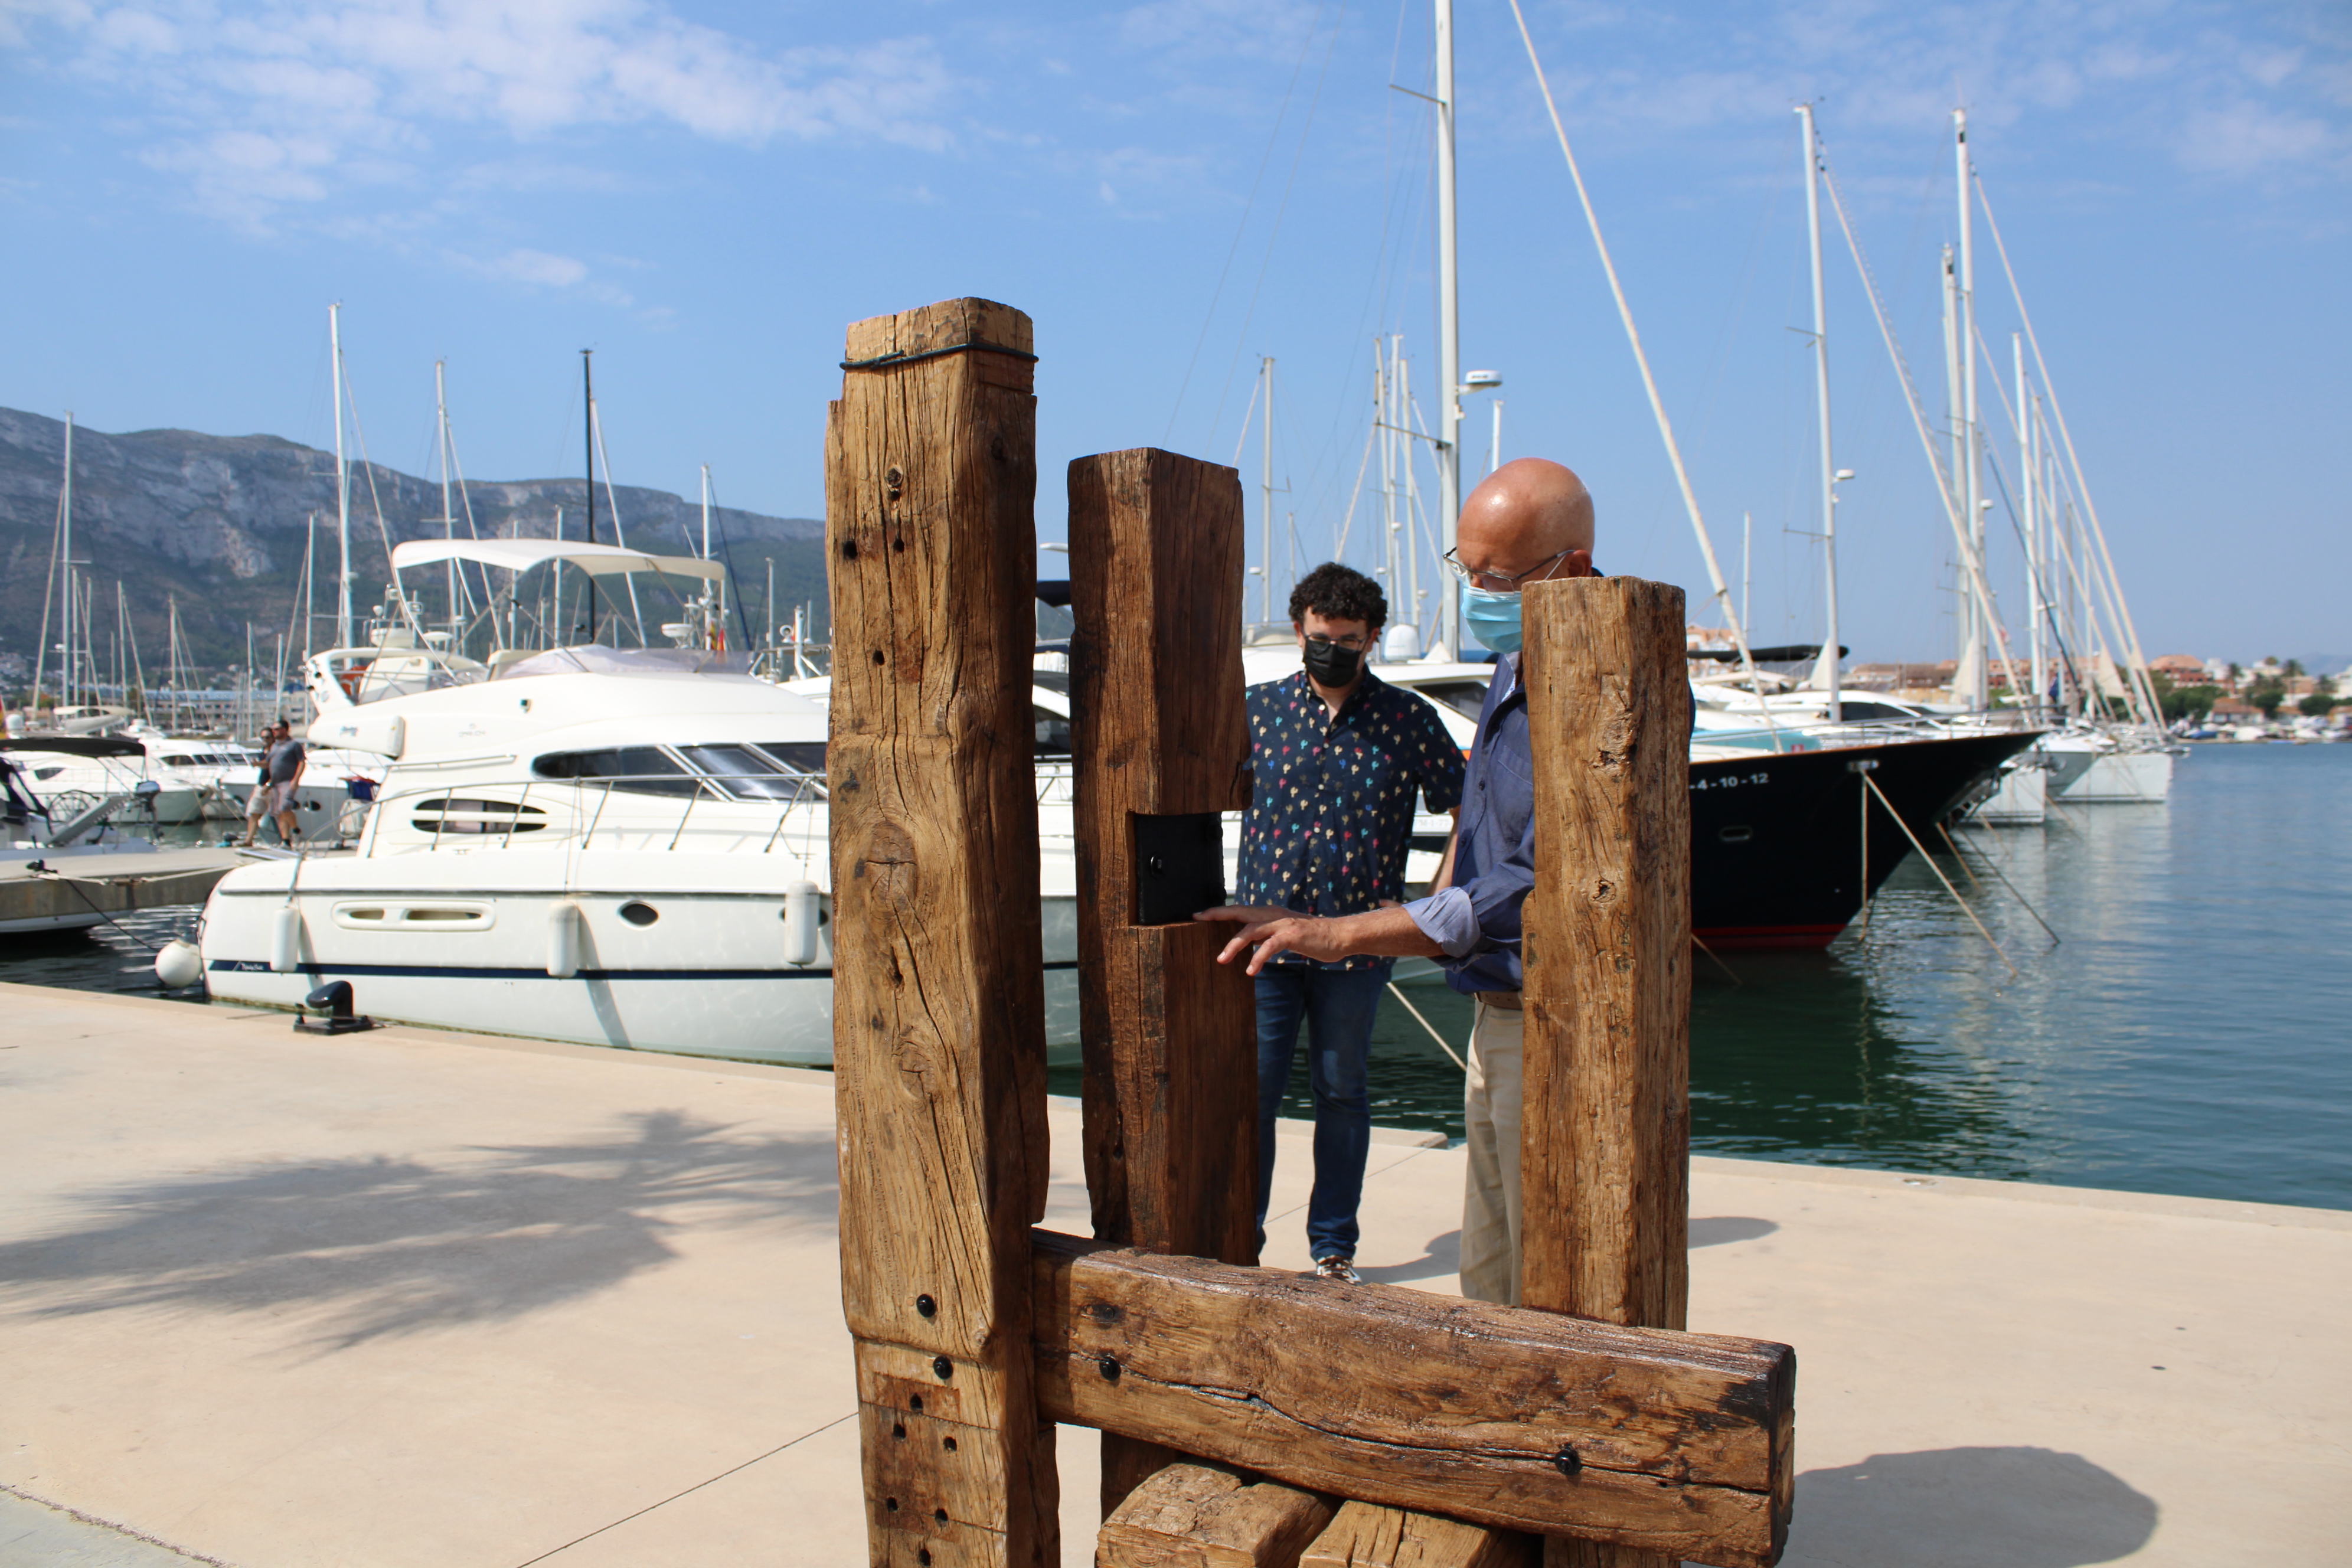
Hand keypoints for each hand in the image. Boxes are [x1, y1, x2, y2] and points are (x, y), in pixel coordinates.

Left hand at [1193, 904, 1339, 976]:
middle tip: (1198, 919)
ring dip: (1234, 945)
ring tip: (1221, 959)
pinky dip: (1259, 958)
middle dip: (1218, 915)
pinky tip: (1251, 971)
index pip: (1240, 910)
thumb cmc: (1312, 937)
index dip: (1219, 911)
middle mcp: (1273, 915)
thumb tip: (1249, 942)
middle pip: (1240, 913)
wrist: (1339, 935)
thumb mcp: (1284, 934)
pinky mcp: (1292, 936)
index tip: (1199, 914)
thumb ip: (1267, 935)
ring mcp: (1282, 924)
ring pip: (1251, 930)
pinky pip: (1270, 946)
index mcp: (1270, 914)